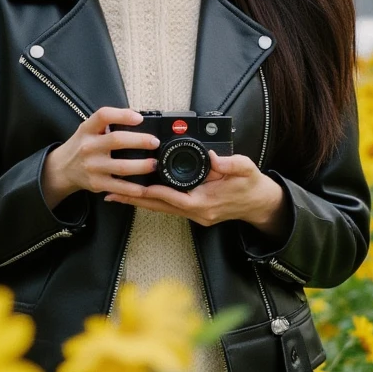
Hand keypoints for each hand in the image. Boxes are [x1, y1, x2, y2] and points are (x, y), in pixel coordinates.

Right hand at [41, 107, 160, 209]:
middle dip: (140, 141)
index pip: (103, 116)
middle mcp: (89, 147)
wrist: (62, 169)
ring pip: (121, 166)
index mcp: (87, 129)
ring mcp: (93, 167)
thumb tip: (137, 118)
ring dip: (142, 165)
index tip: (139, 118)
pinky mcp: (97, 183)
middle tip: (155, 142)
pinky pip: (119, 187)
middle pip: (117, 140)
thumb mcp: (88, 129)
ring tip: (154, 163)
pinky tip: (145, 187)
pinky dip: (133, 189)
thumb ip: (108, 123)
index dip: (122, 115)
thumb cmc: (81, 145)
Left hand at [103, 150, 291, 235]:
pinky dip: (154, 201)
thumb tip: (214, 157)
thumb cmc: (252, 186)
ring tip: (116, 195)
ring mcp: (195, 214)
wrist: (260, 204)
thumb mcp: (246, 169)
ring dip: (140, 202)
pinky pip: (169, 207)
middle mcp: (197, 212)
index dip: (154, 191)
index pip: (173, 198)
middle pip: (160, 207)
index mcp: (206, 202)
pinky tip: (140, 195)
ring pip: (161, 209)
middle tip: (112, 194)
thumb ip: (230, 163)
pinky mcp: (195, 212)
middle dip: (135, 200)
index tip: (136, 184)